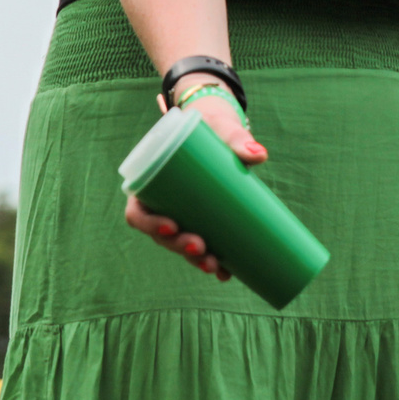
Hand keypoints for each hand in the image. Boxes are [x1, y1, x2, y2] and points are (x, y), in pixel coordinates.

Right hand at [124, 91, 266, 277]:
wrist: (221, 128)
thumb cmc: (212, 126)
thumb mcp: (219, 128)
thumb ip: (237, 138)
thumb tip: (259, 155)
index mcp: (150, 181)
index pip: (138, 213)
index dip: (150, 225)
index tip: (172, 226)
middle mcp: (161, 203)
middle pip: (161, 235)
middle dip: (180, 247)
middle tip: (201, 248)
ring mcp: (181, 214)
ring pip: (180, 244)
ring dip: (195, 259)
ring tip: (215, 267)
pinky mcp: (201, 219)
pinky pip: (201, 245)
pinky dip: (212, 260)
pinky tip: (225, 273)